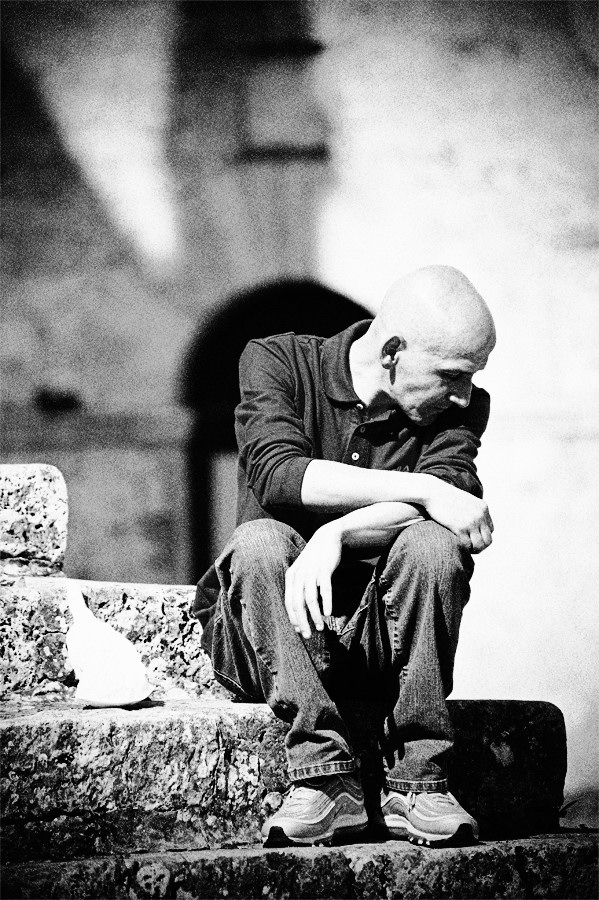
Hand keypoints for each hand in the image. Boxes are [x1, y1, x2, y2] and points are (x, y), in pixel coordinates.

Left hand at [284, 524, 341, 638]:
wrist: (327, 537)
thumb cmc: (315, 559)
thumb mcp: (303, 572)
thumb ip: (300, 589)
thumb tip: (300, 612)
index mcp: (291, 577)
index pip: (289, 603)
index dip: (294, 619)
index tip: (300, 632)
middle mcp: (298, 575)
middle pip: (298, 604)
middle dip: (302, 622)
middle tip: (309, 635)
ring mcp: (311, 572)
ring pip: (310, 599)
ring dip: (315, 616)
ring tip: (321, 627)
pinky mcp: (324, 569)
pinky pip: (324, 589)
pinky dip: (326, 602)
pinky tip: (328, 613)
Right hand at [422, 476, 493, 553]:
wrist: (432, 492)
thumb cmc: (444, 497)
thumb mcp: (463, 501)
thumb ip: (471, 511)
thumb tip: (471, 526)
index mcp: (483, 508)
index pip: (490, 529)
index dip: (481, 536)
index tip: (471, 538)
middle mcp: (480, 515)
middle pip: (488, 540)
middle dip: (479, 547)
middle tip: (469, 548)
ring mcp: (471, 522)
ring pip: (479, 545)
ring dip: (472, 550)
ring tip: (463, 549)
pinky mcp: (460, 528)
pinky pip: (466, 545)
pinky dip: (462, 548)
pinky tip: (455, 544)